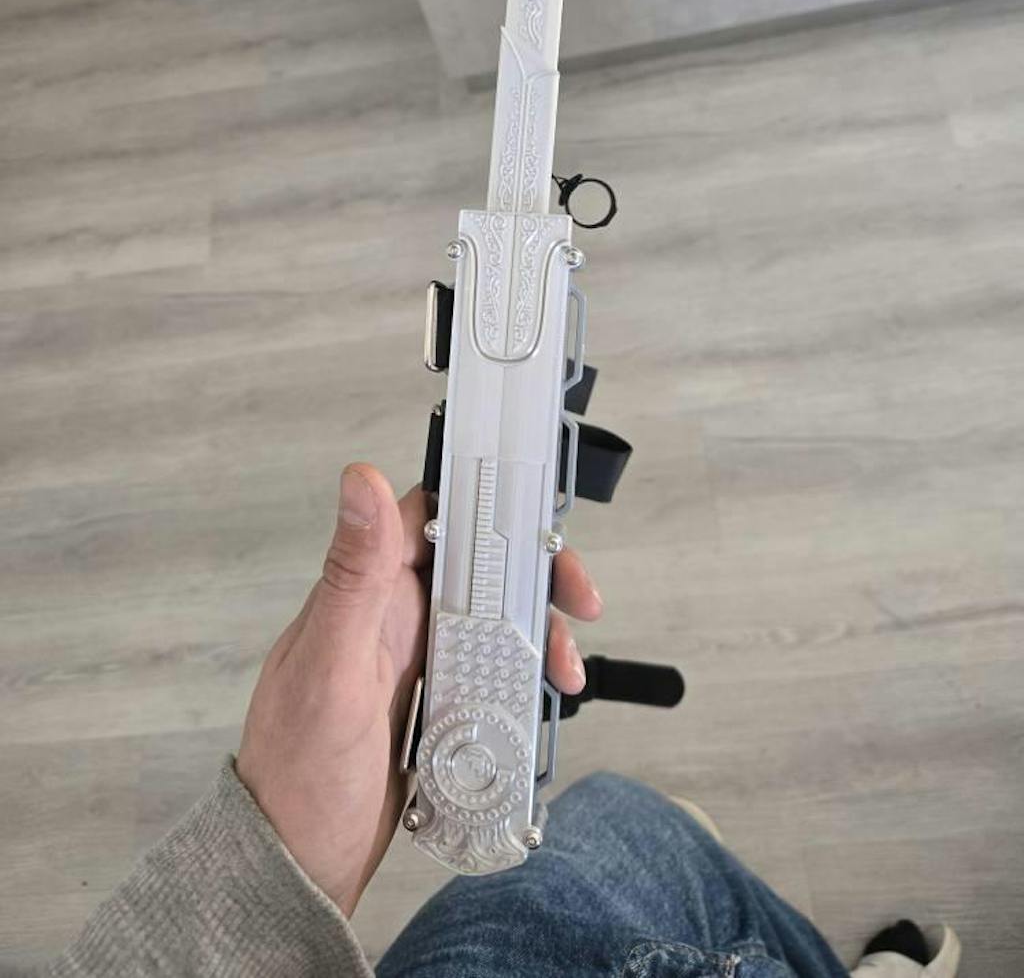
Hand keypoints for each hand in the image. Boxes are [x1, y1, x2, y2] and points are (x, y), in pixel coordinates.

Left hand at [236, 463, 602, 914]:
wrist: (295, 864)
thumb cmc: (296, 768)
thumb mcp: (332, 664)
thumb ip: (353, 573)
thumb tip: (360, 478)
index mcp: (366, 591)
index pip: (433, 519)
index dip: (488, 510)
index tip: (537, 527)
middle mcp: (392, 616)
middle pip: (479, 568)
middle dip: (535, 576)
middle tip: (579, 602)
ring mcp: (414, 660)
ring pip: (493, 620)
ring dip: (537, 632)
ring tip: (565, 668)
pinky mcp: (433, 704)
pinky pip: (491, 671)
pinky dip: (524, 677)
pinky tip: (542, 698)